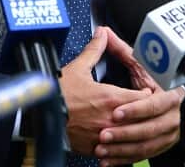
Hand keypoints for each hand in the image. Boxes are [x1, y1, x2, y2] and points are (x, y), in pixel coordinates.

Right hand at [58, 27, 155, 157]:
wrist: (39, 116)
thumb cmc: (57, 94)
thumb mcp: (77, 68)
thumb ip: (94, 50)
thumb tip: (102, 35)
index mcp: (110, 97)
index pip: (143, 98)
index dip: (145, 95)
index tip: (144, 93)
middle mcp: (110, 118)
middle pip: (140, 118)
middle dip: (143, 113)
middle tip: (142, 109)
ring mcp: (104, 135)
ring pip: (130, 136)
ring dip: (132, 129)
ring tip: (130, 124)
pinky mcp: (94, 147)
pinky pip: (114, 149)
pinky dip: (117, 144)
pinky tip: (114, 138)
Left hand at [96, 28, 183, 164]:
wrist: (149, 102)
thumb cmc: (143, 81)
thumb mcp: (134, 65)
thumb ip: (119, 50)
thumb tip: (104, 31)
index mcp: (168, 93)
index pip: (155, 104)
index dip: (135, 109)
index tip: (115, 112)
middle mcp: (172, 114)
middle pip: (151, 129)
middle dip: (126, 133)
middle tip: (104, 133)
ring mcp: (168, 132)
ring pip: (146, 145)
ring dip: (122, 148)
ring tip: (102, 146)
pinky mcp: (159, 145)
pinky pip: (143, 155)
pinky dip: (123, 159)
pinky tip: (106, 159)